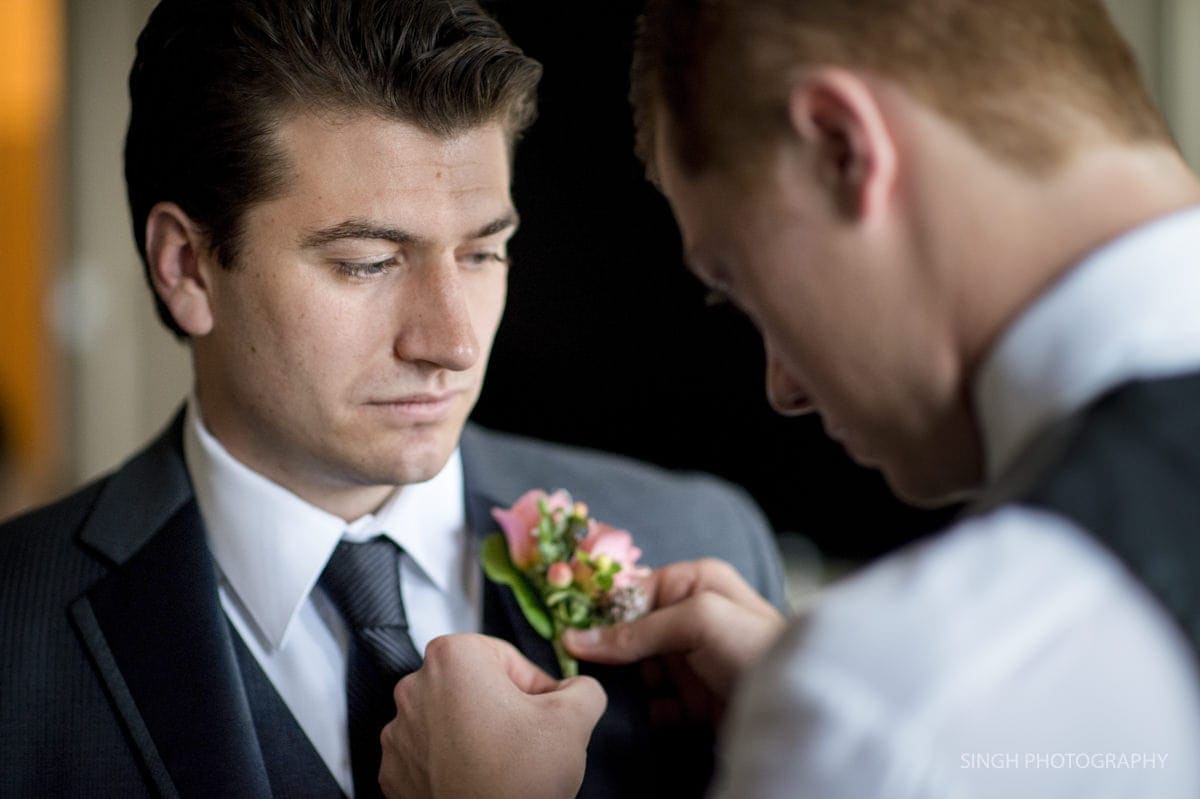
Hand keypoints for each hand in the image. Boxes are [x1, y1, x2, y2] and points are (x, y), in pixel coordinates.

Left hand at [379, 634, 606, 798]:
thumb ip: (583, 687)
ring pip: (451, 719)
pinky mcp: (392, 771)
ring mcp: (398, 733)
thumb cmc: (519, 780)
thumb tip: (579, 688)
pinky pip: (429, 754)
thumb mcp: (574, 719)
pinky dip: (452, 763)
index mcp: (453, 658)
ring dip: (476, 734)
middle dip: (503, 708)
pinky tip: (478, 780)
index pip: (506, 657)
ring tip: (503, 765)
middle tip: (527, 740)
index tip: (544, 711)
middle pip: (474, 685)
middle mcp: (414, 689)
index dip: (534, 685)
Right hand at [563, 558, 784, 716]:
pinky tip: (641, 715)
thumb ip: (638, 629)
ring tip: (612, 694)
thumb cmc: (756, 648)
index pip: (631, 592)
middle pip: (629, 633)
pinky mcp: (693, 701)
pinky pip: (653, 703)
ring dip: (624, 685)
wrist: (799, 708)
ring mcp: (691, 661)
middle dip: (609, 653)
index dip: (600, 613)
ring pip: (637, 670)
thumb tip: (576, 638)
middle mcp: (690, 617)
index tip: (567, 634)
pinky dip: (644, 711)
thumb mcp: (699, 620)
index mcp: (693, 582)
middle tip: (580, 668)